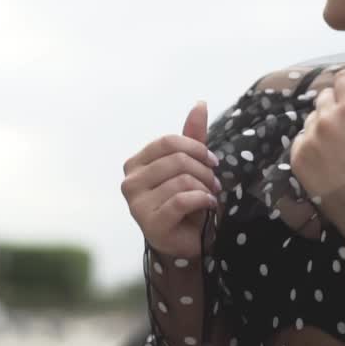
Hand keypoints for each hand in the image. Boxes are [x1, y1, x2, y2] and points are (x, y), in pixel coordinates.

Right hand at [121, 101, 222, 258]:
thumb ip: (192, 137)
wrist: (188, 241)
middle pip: (176, 160)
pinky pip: (182, 200)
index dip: (196, 148)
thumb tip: (200, 103)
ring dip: (205, 187)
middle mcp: (130, 183)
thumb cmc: (186, 201)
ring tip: (210, 195)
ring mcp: (136, 205)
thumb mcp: (190, 166)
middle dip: (203, 170)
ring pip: (182, 180)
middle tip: (214, 183)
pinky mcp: (150, 224)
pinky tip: (208, 206)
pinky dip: (202, 200)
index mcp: (136, 164)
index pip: (168, 142)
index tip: (213, 161)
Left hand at [289, 64, 344, 204]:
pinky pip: (301, 140)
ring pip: (312, 119)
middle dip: (337, 107)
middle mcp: (326, 119)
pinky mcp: (297, 159)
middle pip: (325, 97)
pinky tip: (331, 163)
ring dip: (324, 126)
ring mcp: (309, 140)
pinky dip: (312, 146)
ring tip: (343, 151)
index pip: (342, 78)